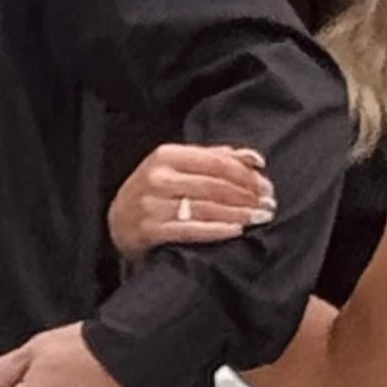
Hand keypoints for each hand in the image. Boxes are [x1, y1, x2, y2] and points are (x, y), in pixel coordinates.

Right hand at [107, 143, 273, 260]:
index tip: (266, 185)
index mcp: (167, 155)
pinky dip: (217, 231)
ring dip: (238, 214)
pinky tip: (236, 230)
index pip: (216, 162)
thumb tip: (254, 159)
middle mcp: (158, 178)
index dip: (245, 174)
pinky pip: (191, 230)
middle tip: (268, 204)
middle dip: (246, 196)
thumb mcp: (177, 167)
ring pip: (206, 208)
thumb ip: (215, 159)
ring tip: (259, 217)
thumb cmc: (155, 192)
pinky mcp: (150, 231)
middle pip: (214, 186)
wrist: (118, 221)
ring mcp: (152, 205)